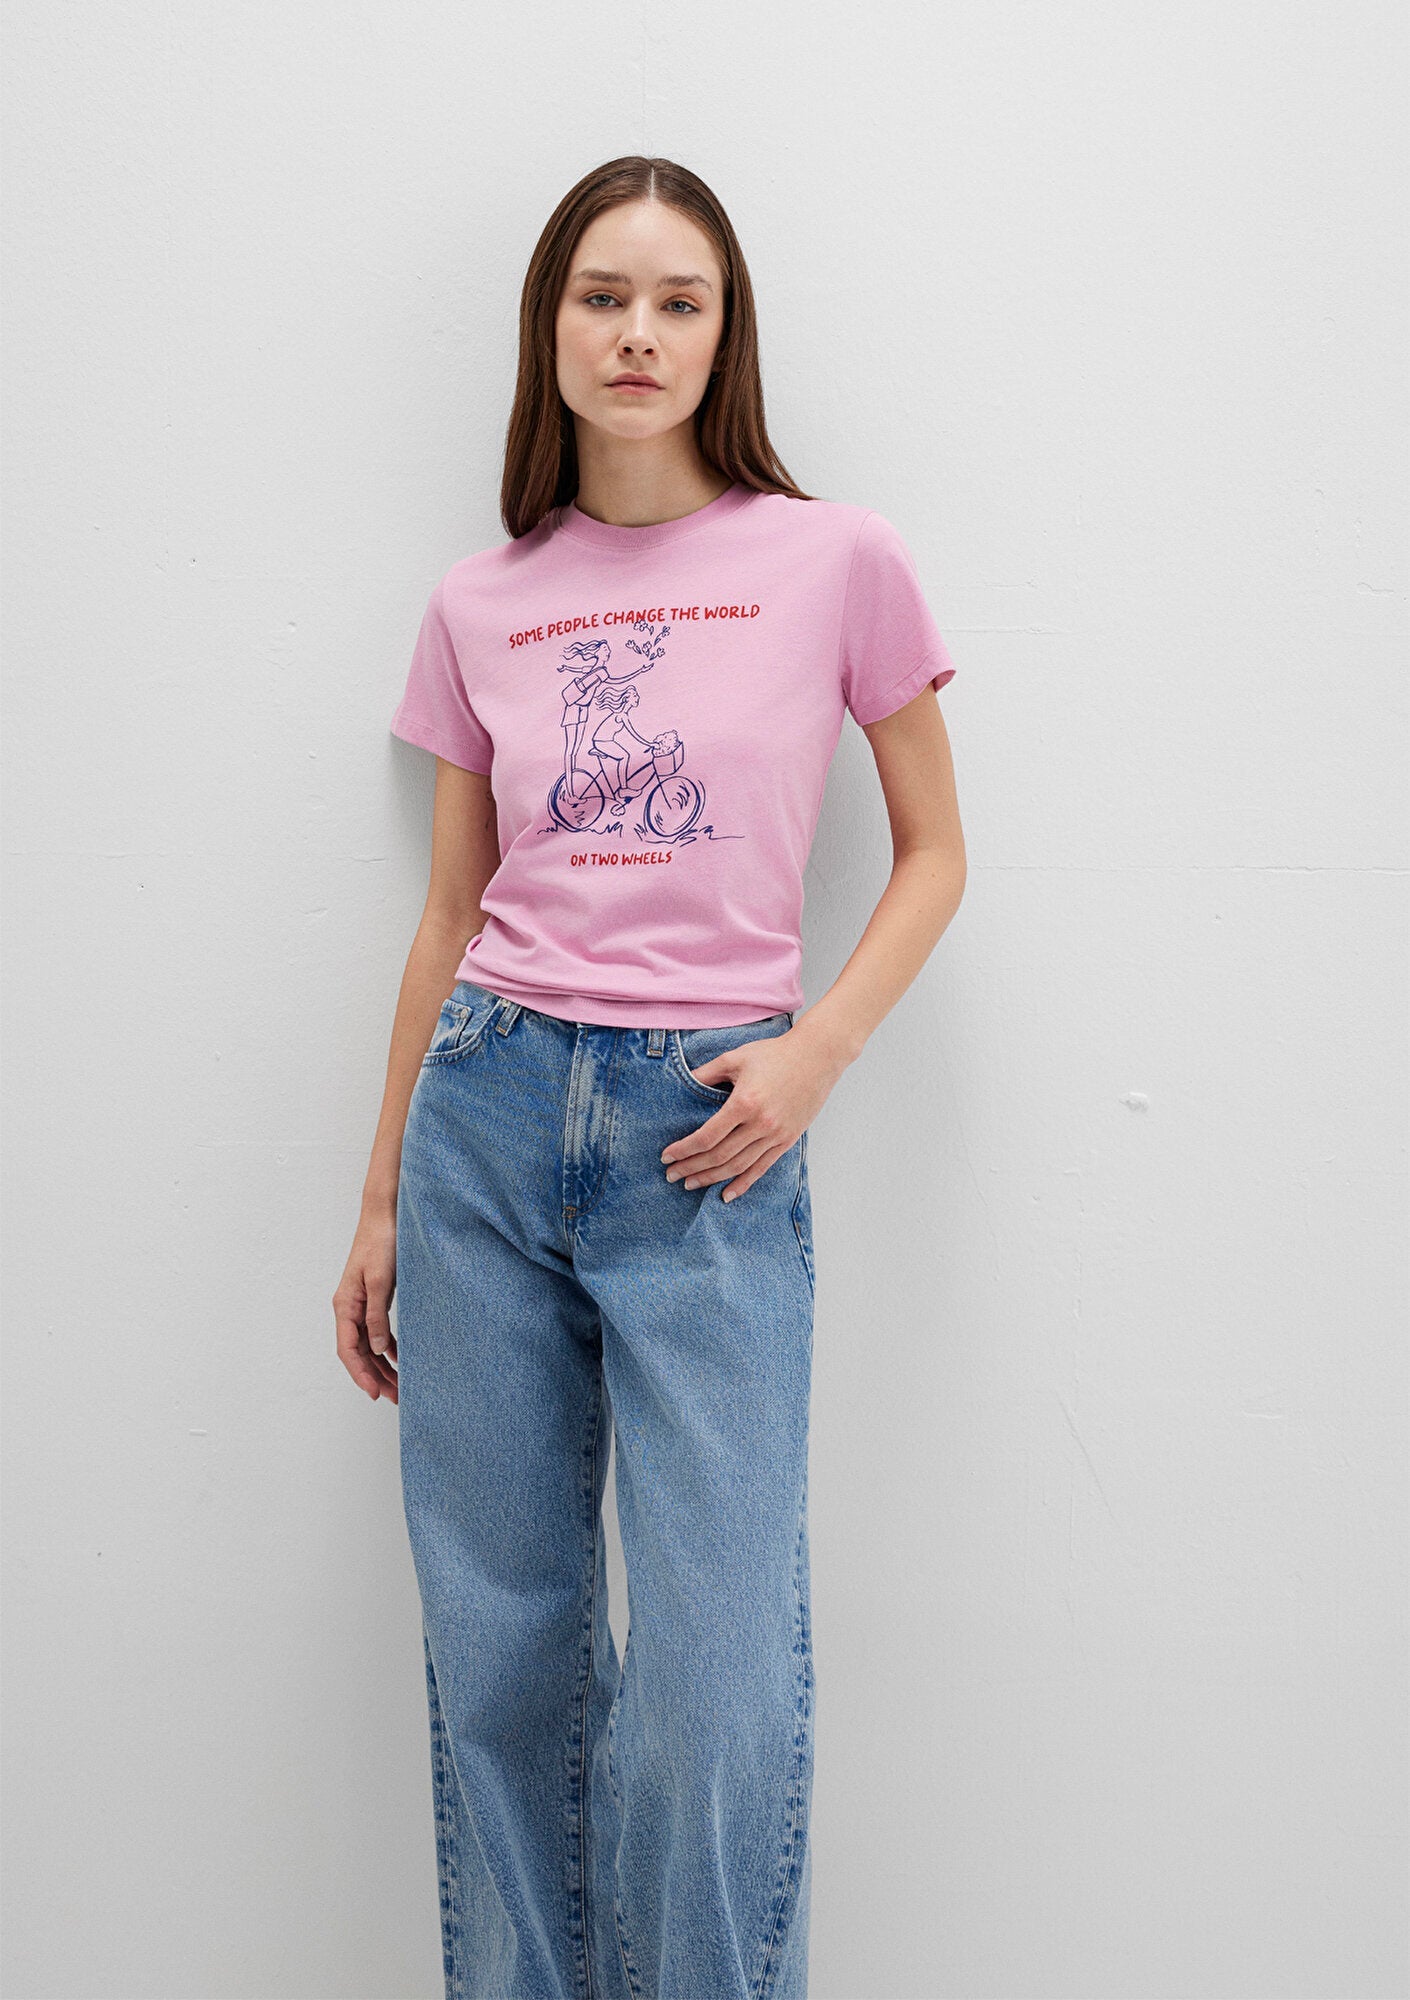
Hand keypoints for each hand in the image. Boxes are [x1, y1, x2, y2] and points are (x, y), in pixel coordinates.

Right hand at [333, 1202, 398, 1402]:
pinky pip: (377, 1331)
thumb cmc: (381, 1241)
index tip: (375, 1393)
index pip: (348, 1349)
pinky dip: (389, 1347)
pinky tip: (402, 1358)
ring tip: (401, 1386)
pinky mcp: (374, 1298)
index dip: (361, 1374)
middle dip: (375, 1376)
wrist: (386, 1214)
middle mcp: (349, 1307)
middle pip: (358, 1352)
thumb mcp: (382, 1280)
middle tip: (396, 1398)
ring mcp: (361, 1304)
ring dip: (383, 1365)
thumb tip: (379, 1348)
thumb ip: (377, 1315)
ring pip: (369, 1344)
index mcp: (345, 1305)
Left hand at [661, 1022, 847, 1201]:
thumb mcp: (735, 1058)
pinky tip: (726, 1195)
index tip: (667, 1156)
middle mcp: (761, 1124)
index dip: (684, 1149)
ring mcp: (776, 1135)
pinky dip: (743, 1184)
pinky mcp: (788, 1140)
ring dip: (711, 1178)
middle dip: (692, 1168)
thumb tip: (682, 1083)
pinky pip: (762, 1168)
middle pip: (720, 1156)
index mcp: (744, 1103)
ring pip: (739, 1166)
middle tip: (671, 1175)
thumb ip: (707, 1073)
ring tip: (690, 1184)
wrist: (817, 1056)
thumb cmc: (774, 1054)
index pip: (707, 1136)